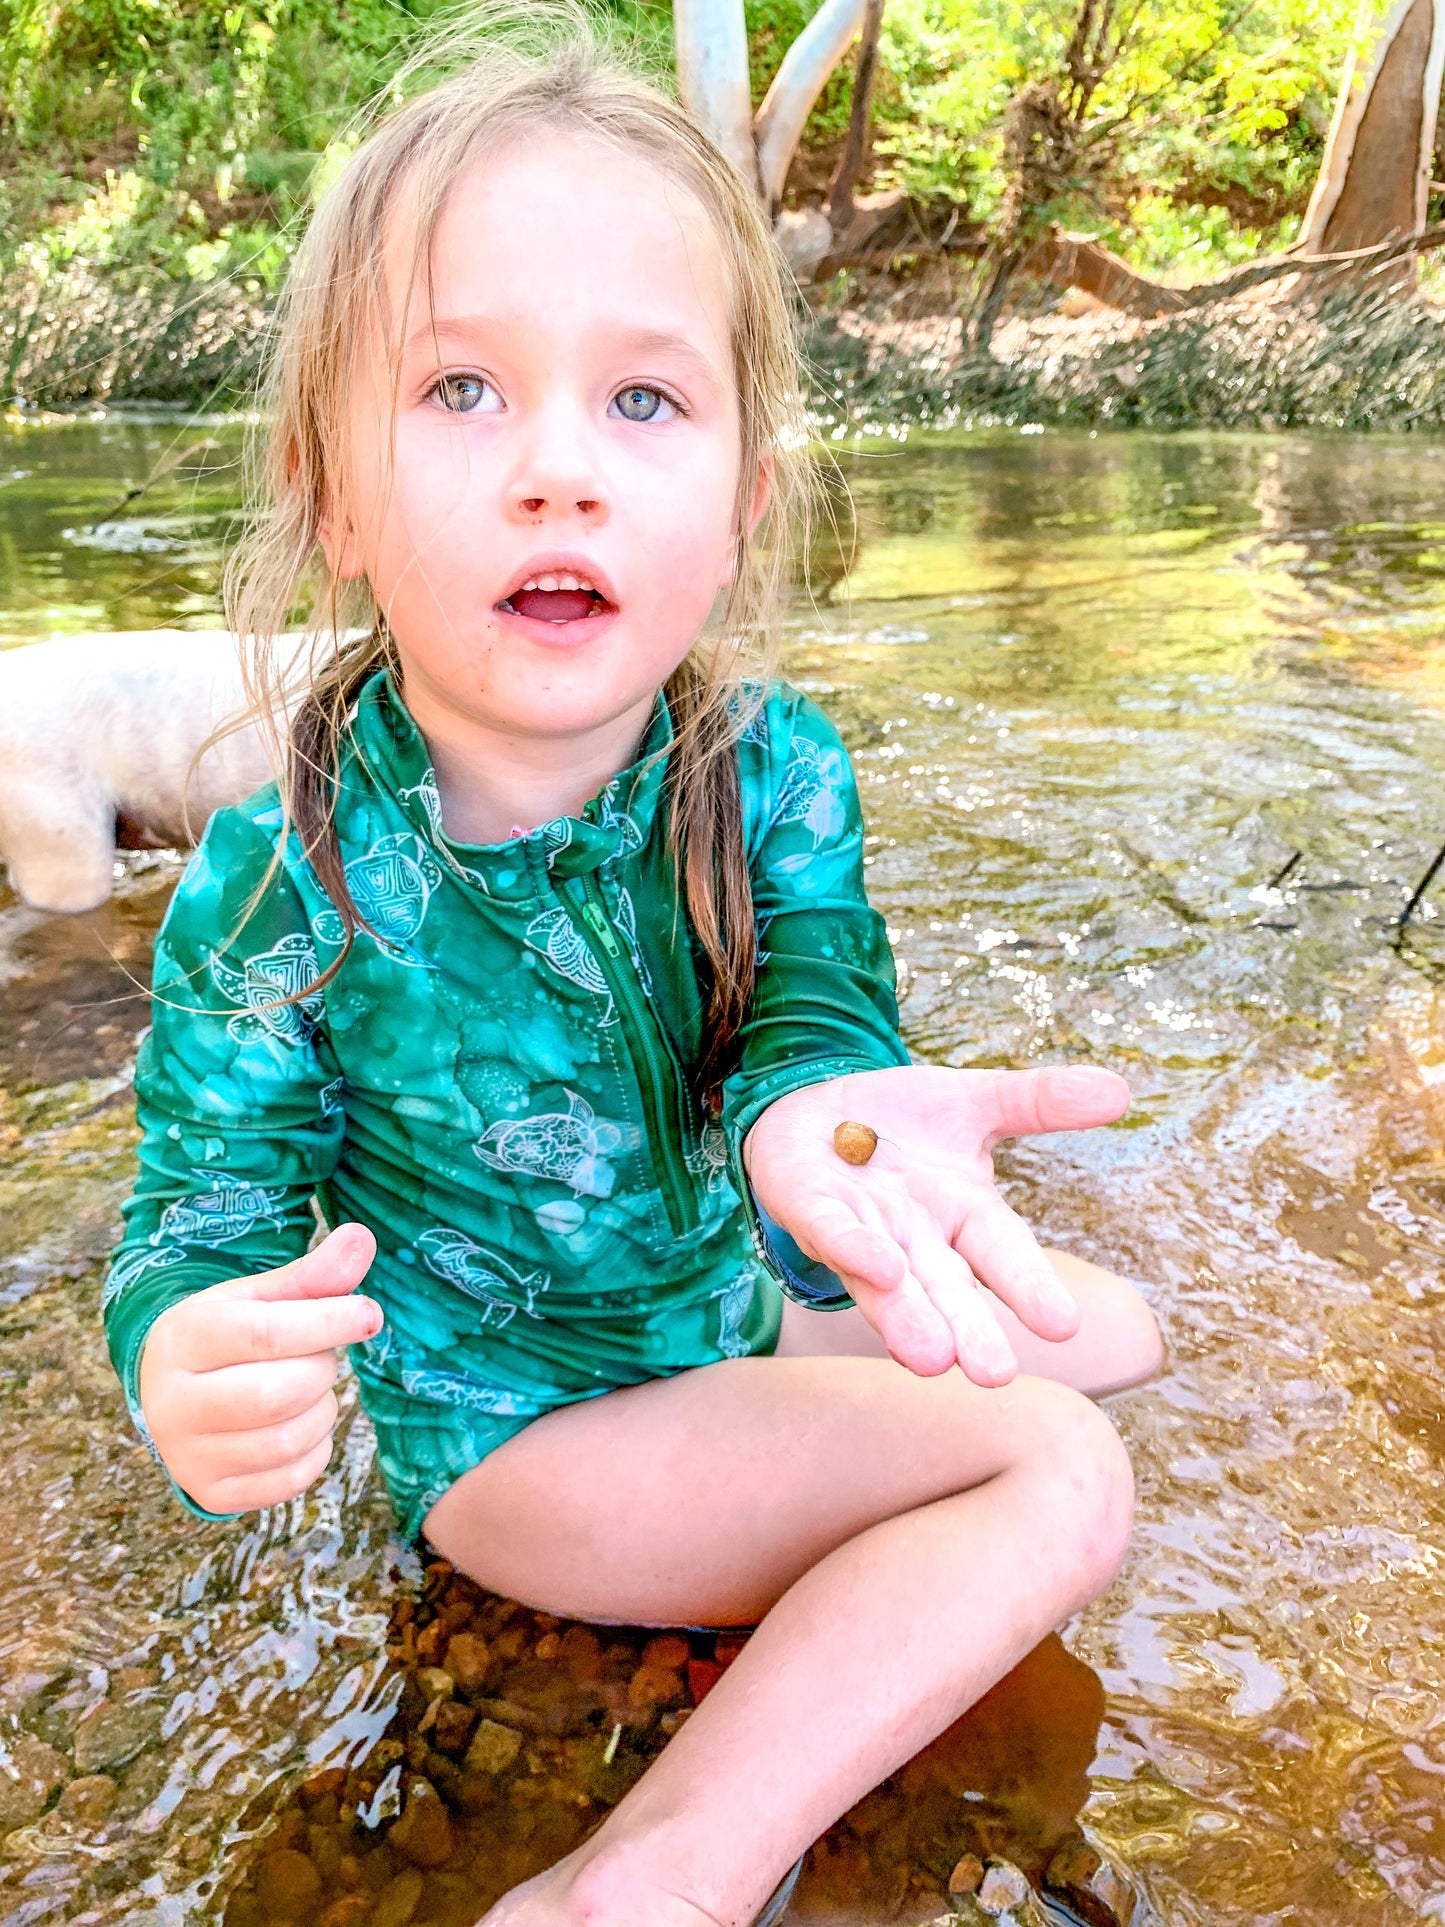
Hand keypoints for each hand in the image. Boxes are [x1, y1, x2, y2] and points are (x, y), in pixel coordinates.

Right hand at [137, 1224, 381, 1513]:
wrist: (171, 1395)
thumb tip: (363, 1237)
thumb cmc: (226, 1336)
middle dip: (321, 1369)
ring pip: (289, 1440)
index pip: (265, 1334)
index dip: (328, 1322)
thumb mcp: (258, 1297)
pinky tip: (300, 1424)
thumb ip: (312, 1274)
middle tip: (319, 1354)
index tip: (368, 1313)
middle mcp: (173, 1404)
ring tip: (308, 1388)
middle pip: (278, 1393)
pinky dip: (315, 1450)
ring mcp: (189, 1457)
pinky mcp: (212, 1494)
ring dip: (322, 1410)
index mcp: (182, 1340)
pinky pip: (291, 1479)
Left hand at [744, 1065, 1129, 1385]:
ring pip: (888, 1286)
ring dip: (907, 1321)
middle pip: (949, 1292)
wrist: (812, 1104)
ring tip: (931, 1359)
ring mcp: (861, 1232)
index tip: (1062, 1325)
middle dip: (969, 1333)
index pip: (1005, 1257)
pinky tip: (880, 1270)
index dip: (1029, 1288)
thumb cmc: (900, 1121)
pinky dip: (853, 1251)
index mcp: (964, 1217)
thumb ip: (1038, 1102)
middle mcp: (916, 1241)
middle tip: (995, 1375)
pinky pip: (830, 1233)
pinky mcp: (809, 1210)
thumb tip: (1121, 1091)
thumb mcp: (973, 1101)